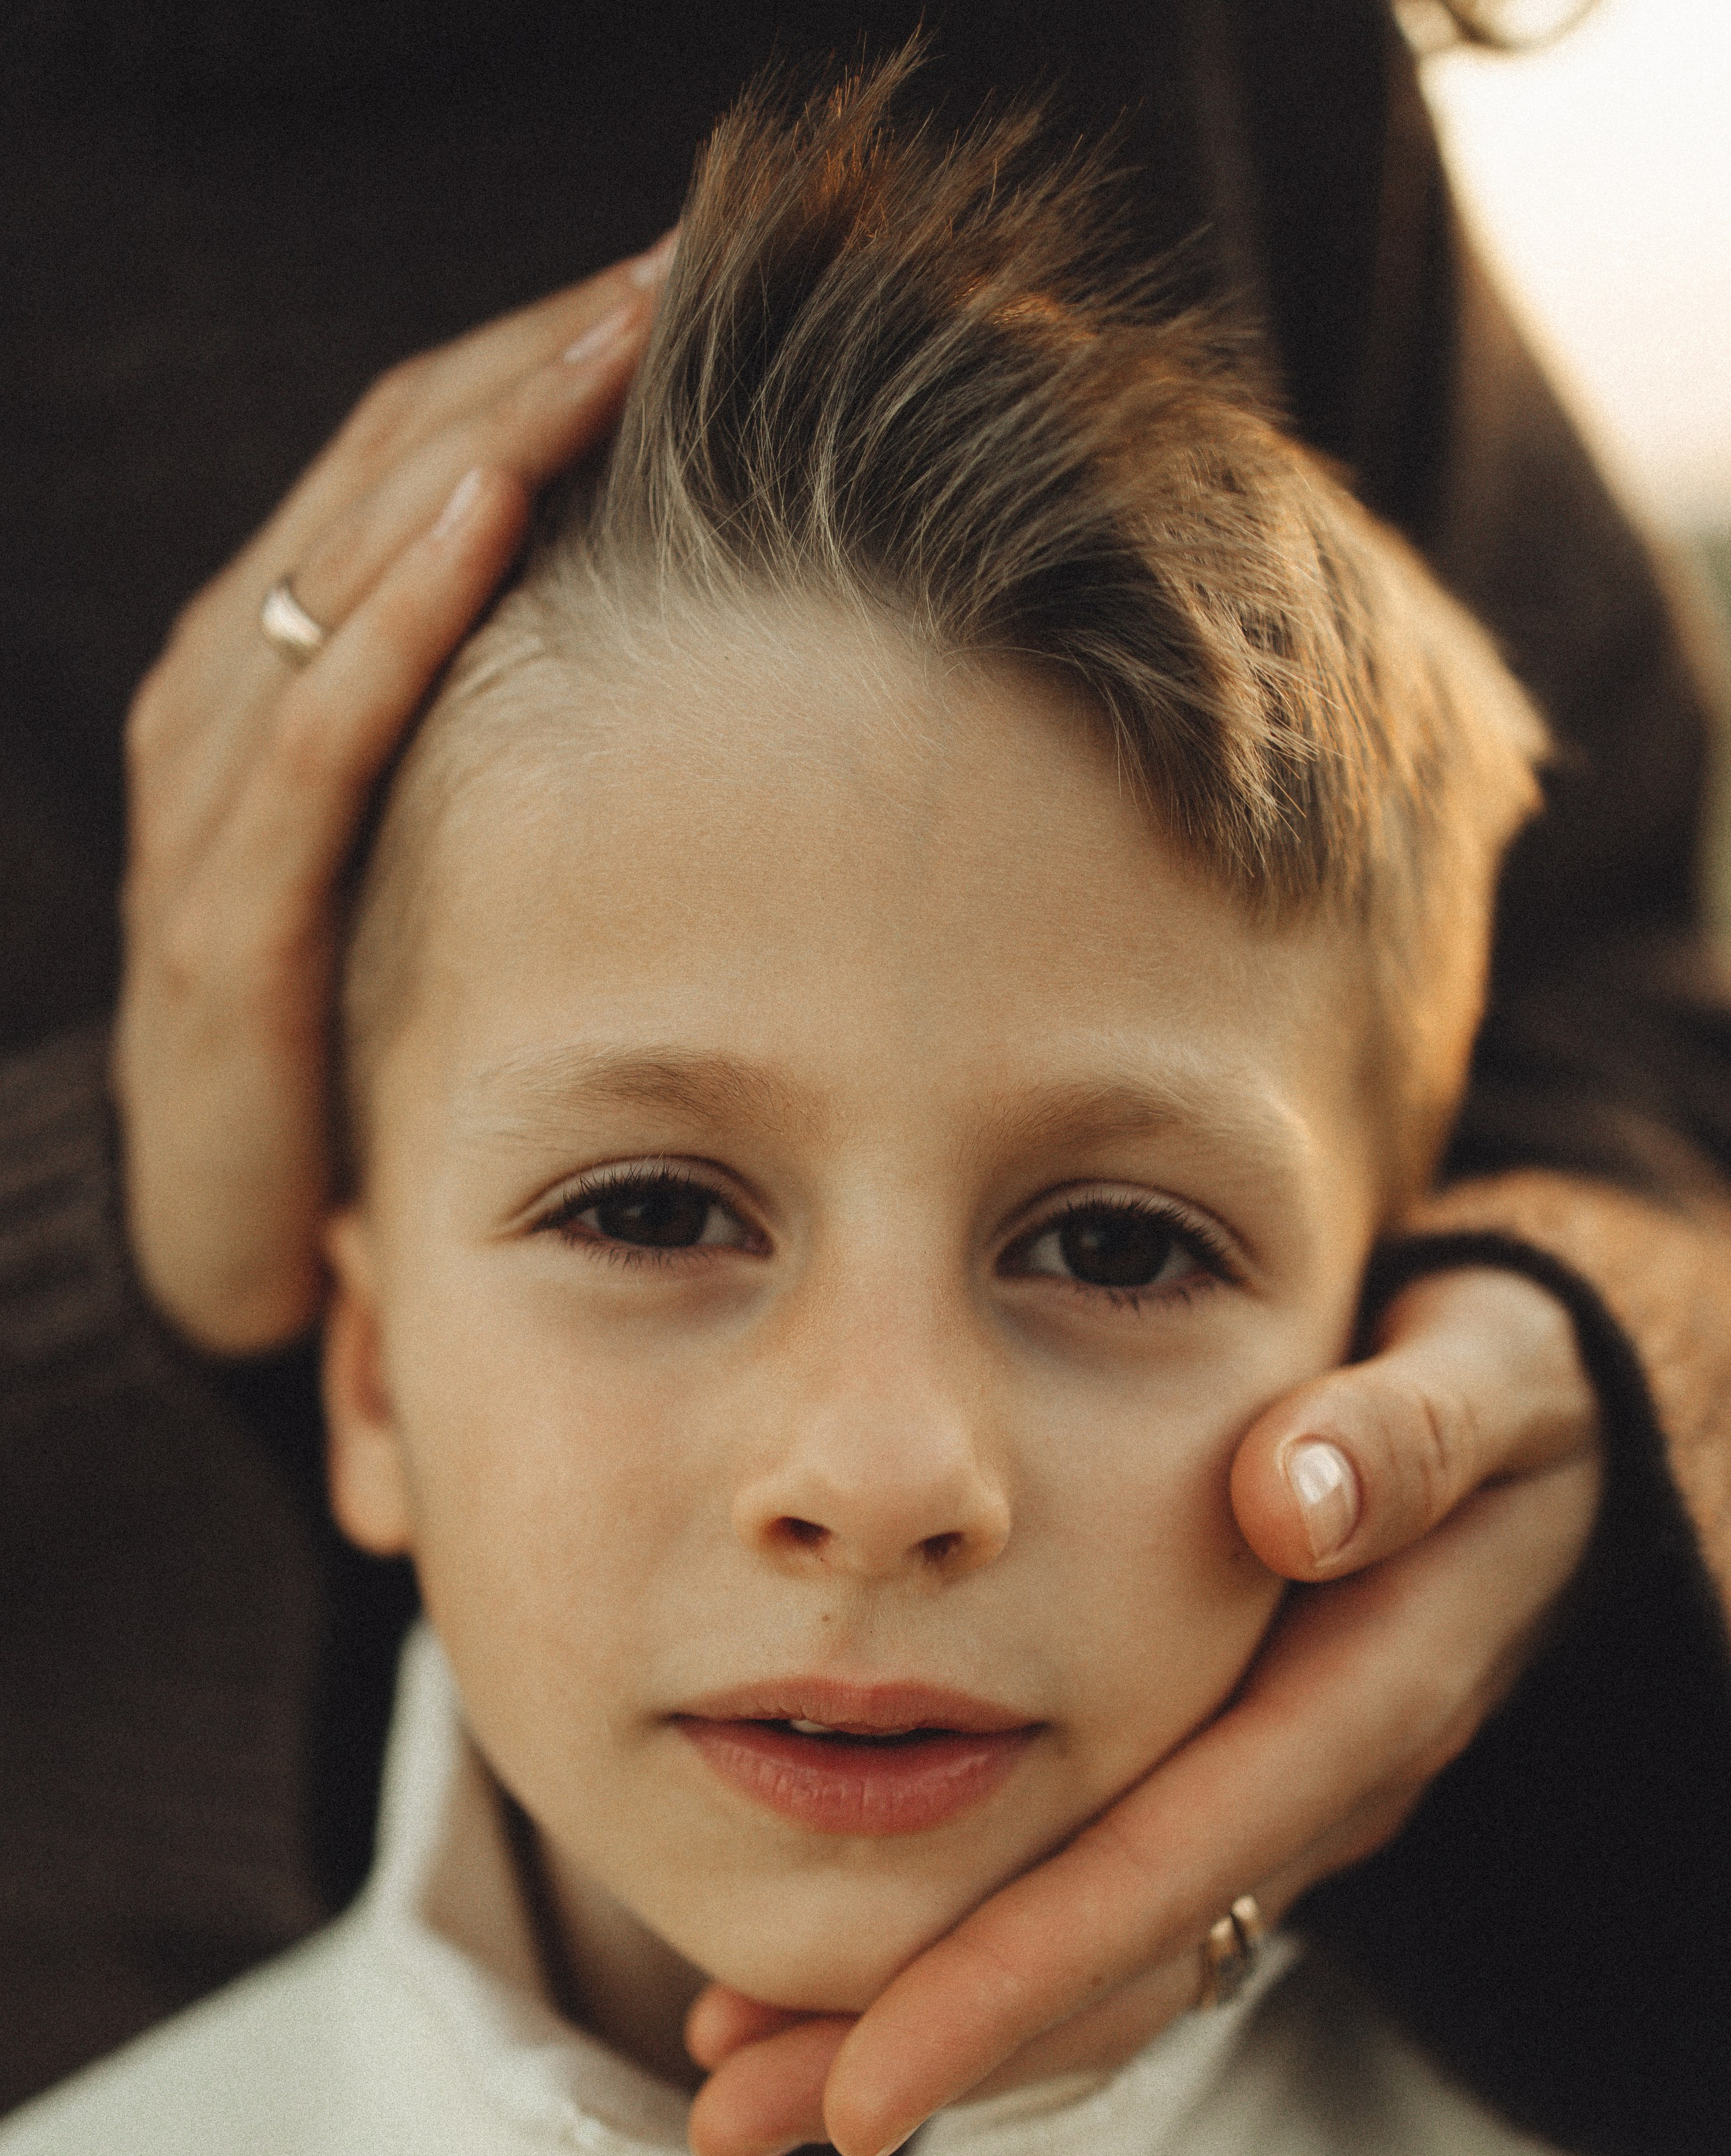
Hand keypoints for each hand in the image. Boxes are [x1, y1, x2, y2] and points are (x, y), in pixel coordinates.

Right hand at [113, 237, 674, 1352]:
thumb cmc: (358, 1031)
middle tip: (677, 269)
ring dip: (482, 439)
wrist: (232, 1227)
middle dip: (528, 364)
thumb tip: (711, 642)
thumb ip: (514, 744)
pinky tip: (484, 510)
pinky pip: (315, 732)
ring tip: (615, 336)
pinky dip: (395, 612)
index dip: (531, 364)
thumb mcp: (442, 855)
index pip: (405, 464)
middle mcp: (229, 699)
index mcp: (283, 671)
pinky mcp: (226, 914)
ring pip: (343, 568)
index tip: (679, 285)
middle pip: (378, 474)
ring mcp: (213, 799)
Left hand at [684, 1265, 1602, 2155]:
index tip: (866, 2076)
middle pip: (1116, 1959)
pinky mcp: (1229, 1791)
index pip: (1176, 1862)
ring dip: (927, 2020)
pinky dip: (975, 1948)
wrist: (1554, 1451)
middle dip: (933, 2045)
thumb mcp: (1482, 1381)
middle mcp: (1314, 1790)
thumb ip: (1405, 1440)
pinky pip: (1106, 1904)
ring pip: (1100, 1957)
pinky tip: (834, 1972)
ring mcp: (1271, 1805)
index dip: (1022, 1971)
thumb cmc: (1493, 1394)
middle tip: (735, 2112)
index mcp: (1365, 1697)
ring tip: (741, 2068)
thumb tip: (1293, 1501)